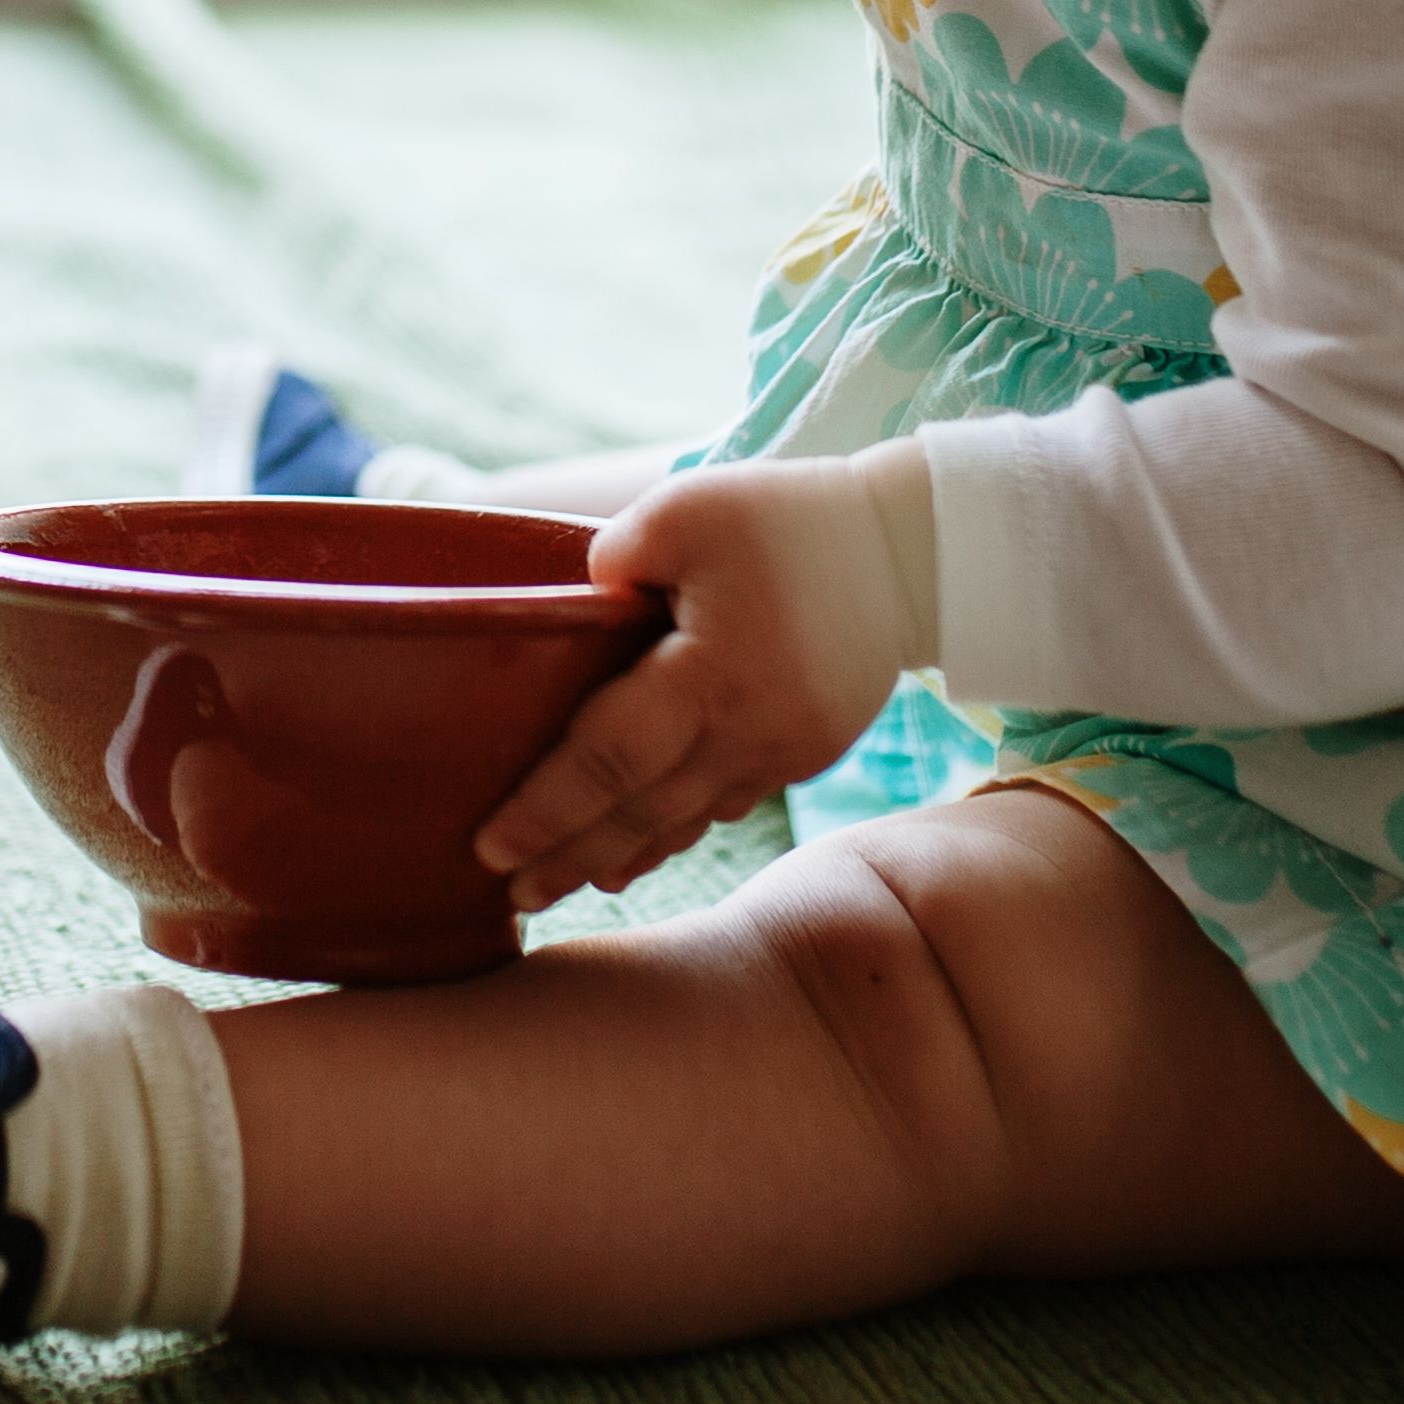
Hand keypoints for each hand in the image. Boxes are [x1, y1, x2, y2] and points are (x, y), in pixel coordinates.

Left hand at [475, 456, 923, 914]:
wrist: (913, 554)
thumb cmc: (789, 520)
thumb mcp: (689, 508)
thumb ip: (620, 555)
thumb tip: (580, 599)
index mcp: (709, 674)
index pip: (608, 760)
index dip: (546, 809)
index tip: (490, 847)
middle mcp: (746, 731)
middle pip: (641, 812)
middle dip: (570, 858)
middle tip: (512, 894)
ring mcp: (782, 751)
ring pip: (685, 820)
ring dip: (623, 855)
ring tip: (565, 884)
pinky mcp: (806, 752)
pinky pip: (725, 802)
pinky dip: (677, 828)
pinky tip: (644, 844)